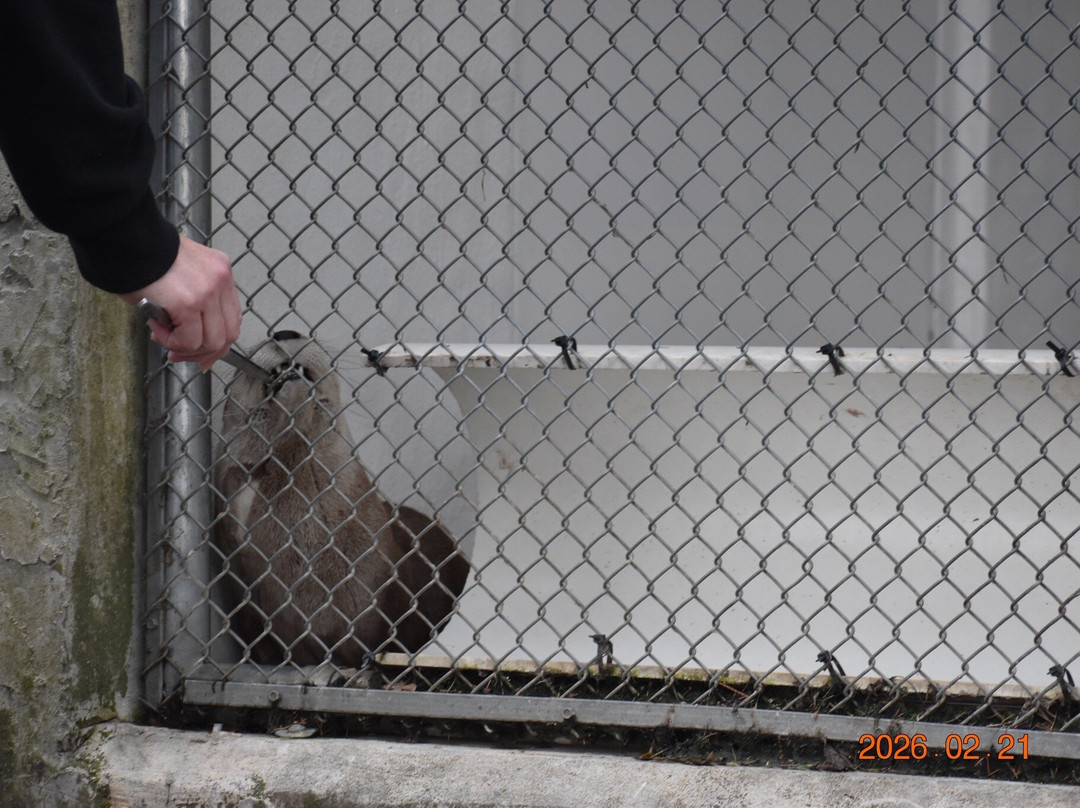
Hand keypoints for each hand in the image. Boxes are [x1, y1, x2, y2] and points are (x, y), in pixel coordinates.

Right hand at [121, 235, 241, 370]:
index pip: (232, 318)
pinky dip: (172, 343)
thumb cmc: (143, 256)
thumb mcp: (181, 275)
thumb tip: (190, 336)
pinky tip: (155, 330)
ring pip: (211, 342)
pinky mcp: (190, 302)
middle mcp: (221, 279)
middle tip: (177, 354)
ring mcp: (209, 291)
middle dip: (203, 352)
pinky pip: (189, 340)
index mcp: (221, 271)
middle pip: (228, 334)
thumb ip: (194, 301)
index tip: (199, 353)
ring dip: (184, 347)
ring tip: (161, 336)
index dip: (216, 342)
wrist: (124, 239)